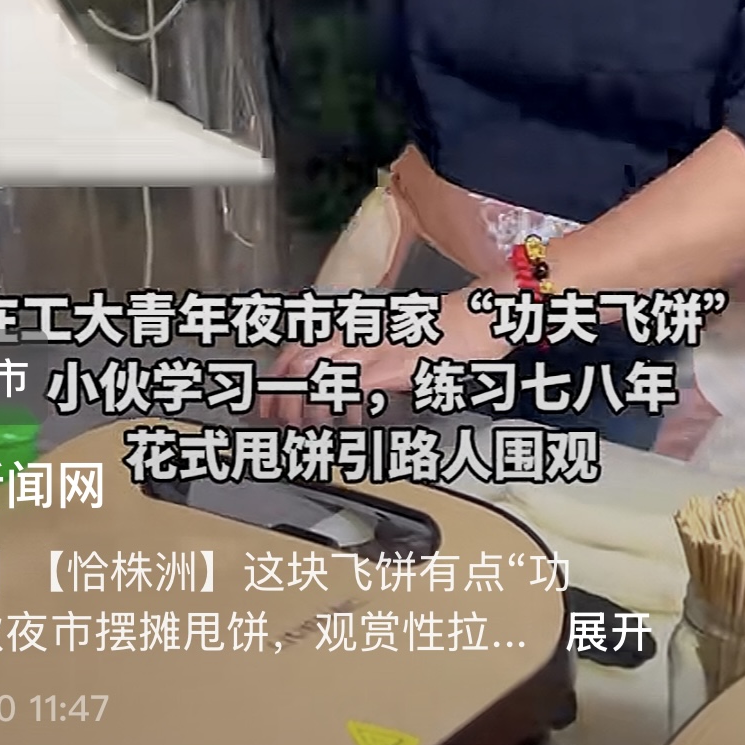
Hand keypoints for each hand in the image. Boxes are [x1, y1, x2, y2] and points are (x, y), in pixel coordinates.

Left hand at [258, 285, 511, 428]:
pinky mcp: (395, 364)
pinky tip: (347, 421)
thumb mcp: (396, 343)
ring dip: (304, 405)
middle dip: (280, 396)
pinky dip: (343, 406)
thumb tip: (349, 393)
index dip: (276, 376)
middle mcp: (359, 335)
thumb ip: (369, 363)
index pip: (301, 348)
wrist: (480, 316)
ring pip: (319, 373)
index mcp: (357, 329)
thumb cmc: (445, 331)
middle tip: (273, 422)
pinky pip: (355, 386)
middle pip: (301, 362)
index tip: (264, 400)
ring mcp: (375, 348)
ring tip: (304, 427)